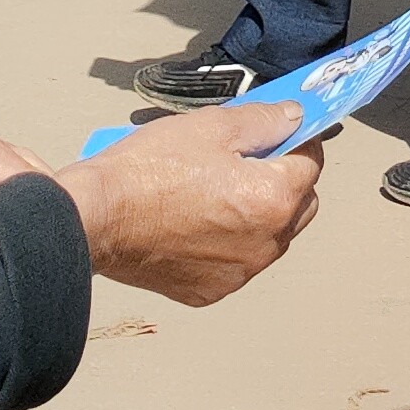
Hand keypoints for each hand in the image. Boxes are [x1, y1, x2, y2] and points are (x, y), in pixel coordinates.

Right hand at [54, 103, 320, 305]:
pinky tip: (193, 222)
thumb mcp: (212, 126)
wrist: (97, 217)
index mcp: (273, 198)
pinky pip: (236, 262)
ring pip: (270, 237)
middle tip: (244, 160)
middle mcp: (266, 244)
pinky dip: (227, 244)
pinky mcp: (211, 290)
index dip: (295, 142)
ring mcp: (239, 273)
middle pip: (300, 205)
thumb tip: (296, 119)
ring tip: (212, 191)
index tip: (274, 134)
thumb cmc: (148, 170)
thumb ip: (264, 121)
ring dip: (258, 215)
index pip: (311, 163)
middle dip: (284, 180)